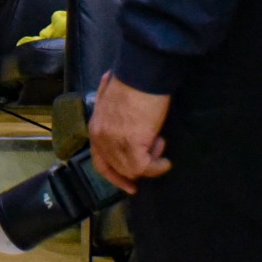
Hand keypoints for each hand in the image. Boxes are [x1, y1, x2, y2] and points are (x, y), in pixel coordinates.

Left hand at [89, 72, 173, 194]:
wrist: (142, 75)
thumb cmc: (133, 85)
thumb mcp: (114, 104)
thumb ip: (113, 118)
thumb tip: (123, 125)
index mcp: (95, 127)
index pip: (100, 162)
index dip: (115, 176)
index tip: (131, 185)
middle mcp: (101, 138)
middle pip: (118, 168)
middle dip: (139, 167)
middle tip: (156, 157)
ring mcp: (114, 142)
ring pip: (133, 169)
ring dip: (151, 161)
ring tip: (160, 142)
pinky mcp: (132, 145)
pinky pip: (145, 167)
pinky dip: (158, 166)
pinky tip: (165, 158)